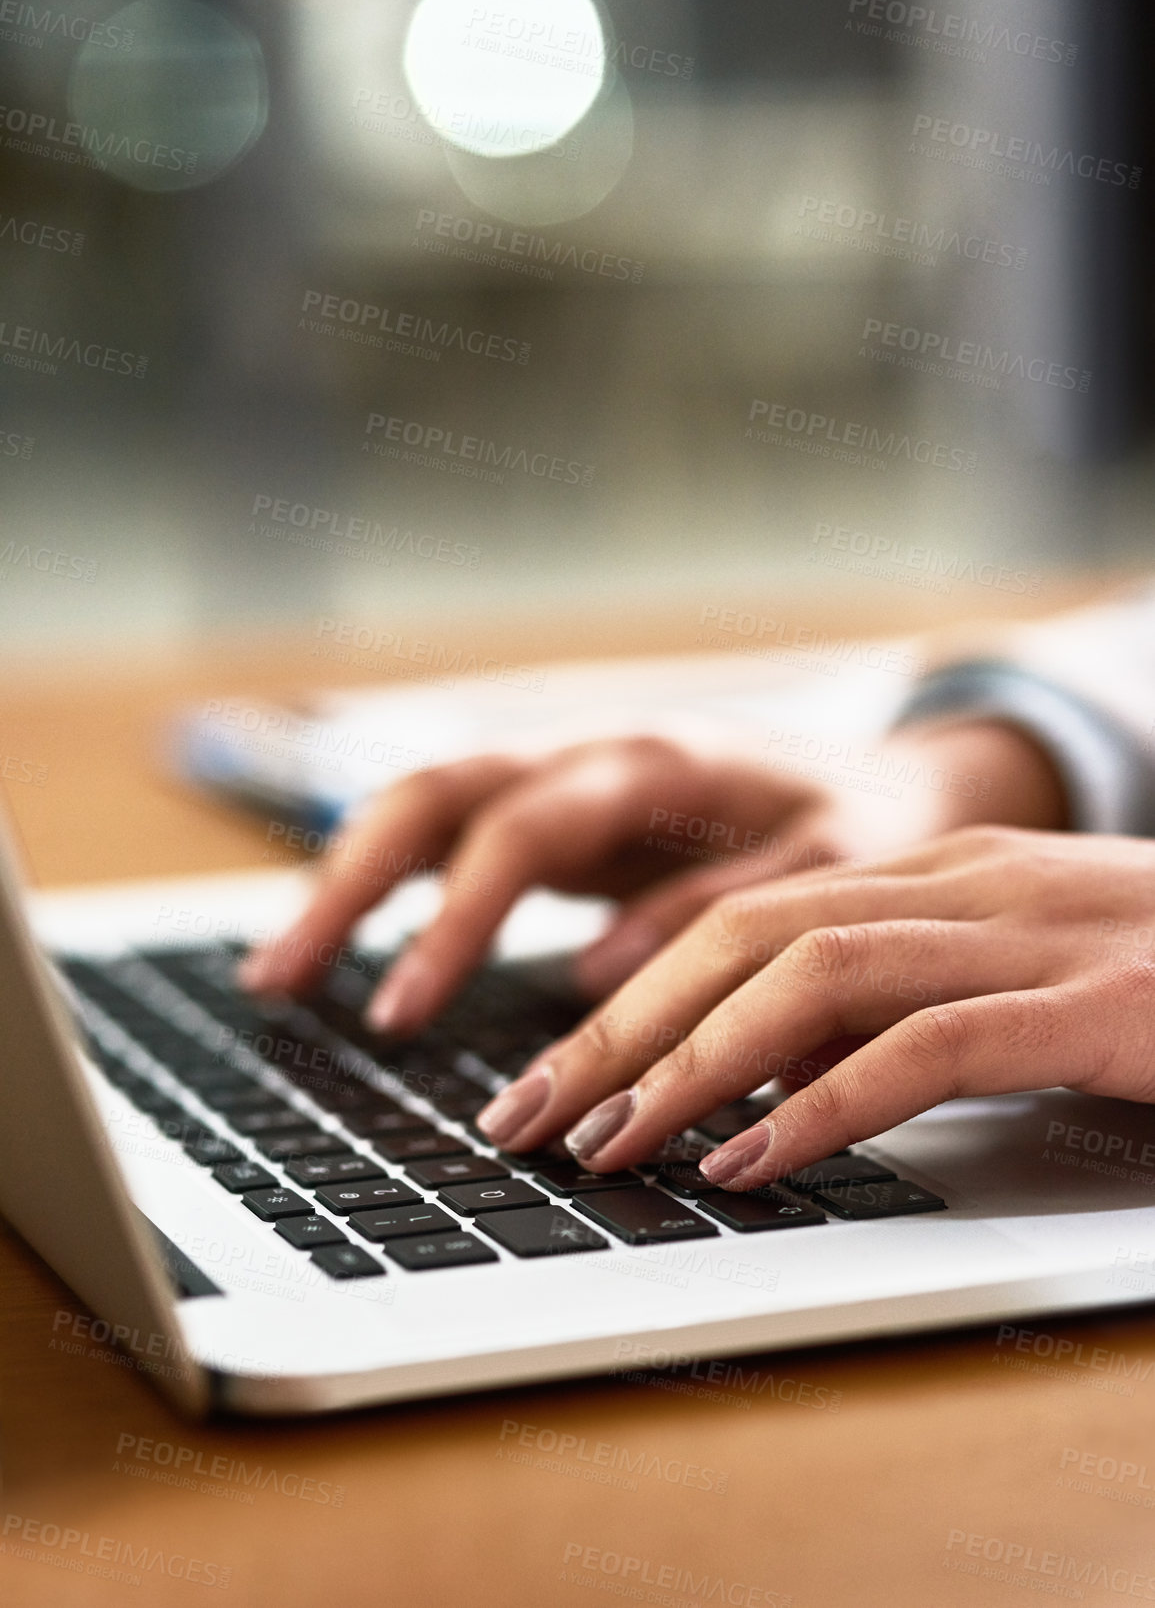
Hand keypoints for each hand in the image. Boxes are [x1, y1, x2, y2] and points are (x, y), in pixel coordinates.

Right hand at [239, 719, 1063, 1031]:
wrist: (895, 782)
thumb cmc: (868, 827)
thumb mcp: (832, 871)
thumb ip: (718, 911)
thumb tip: (597, 979)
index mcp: (655, 765)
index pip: (520, 831)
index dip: (454, 920)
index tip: (404, 1013)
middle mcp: (592, 757)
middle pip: (436, 794)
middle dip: (350, 884)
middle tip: (281, 984)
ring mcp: (569, 780)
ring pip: (426, 805)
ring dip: (346, 881)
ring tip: (277, 977)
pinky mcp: (563, 816)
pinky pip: (452, 835)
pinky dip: (389, 885)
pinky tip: (348, 948)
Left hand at [474, 827, 1154, 1189]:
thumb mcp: (1012, 976)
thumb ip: (896, 1005)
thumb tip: (761, 1075)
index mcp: (937, 872)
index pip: (743, 913)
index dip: (630, 994)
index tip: (547, 1073)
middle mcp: (965, 883)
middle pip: (745, 935)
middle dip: (618, 1027)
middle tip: (525, 1116)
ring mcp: (1031, 934)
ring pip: (812, 974)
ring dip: (689, 1063)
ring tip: (605, 1144)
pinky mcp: (1095, 1004)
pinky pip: (925, 1047)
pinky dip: (821, 1106)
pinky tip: (747, 1162)